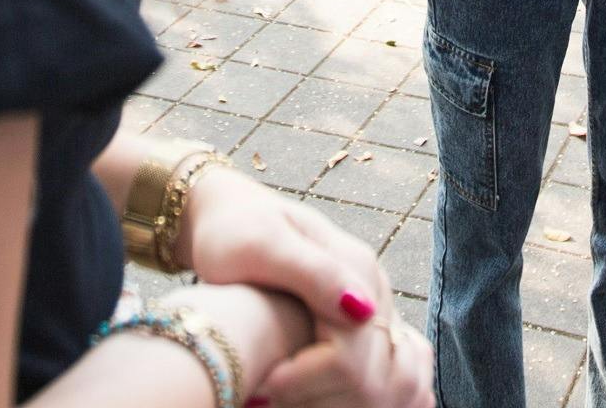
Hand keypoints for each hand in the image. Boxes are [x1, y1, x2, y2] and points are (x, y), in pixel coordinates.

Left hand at [183, 168, 412, 400]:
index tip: (259, 384)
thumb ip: (314, 273)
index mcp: (358, 271)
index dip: (304, 381)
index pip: (353, 358)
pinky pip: (374, 381)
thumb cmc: (233, 228)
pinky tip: (302, 398)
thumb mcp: (260, 244)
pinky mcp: (361, 332)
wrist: (228, 216)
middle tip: (260, 395)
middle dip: (314, 398)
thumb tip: (362, 311)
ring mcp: (372, 315)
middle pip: (371, 382)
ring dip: (330, 404)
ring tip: (273, 396)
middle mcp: (375, 295)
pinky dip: (341, 399)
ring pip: (377, 388)